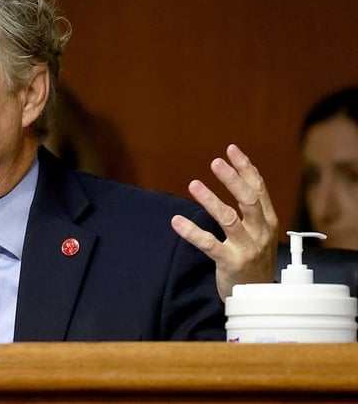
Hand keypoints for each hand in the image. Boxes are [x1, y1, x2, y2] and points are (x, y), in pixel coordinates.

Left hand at [171, 144, 277, 300]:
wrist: (258, 295)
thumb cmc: (254, 258)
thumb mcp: (259, 231)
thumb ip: (251, 208)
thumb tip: (239, 176)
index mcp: (268, 221)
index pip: (258, 188)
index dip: (245, 168)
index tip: (231, 149)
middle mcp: (260, 232)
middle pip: (248, 200)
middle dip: (233, 179)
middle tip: (216, 162)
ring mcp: (247, 248)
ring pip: (229, 219)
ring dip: (211, 200)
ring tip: (194, 184)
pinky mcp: (231, 262)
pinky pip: (209, 244)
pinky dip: (192, 232)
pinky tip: (176, 221)